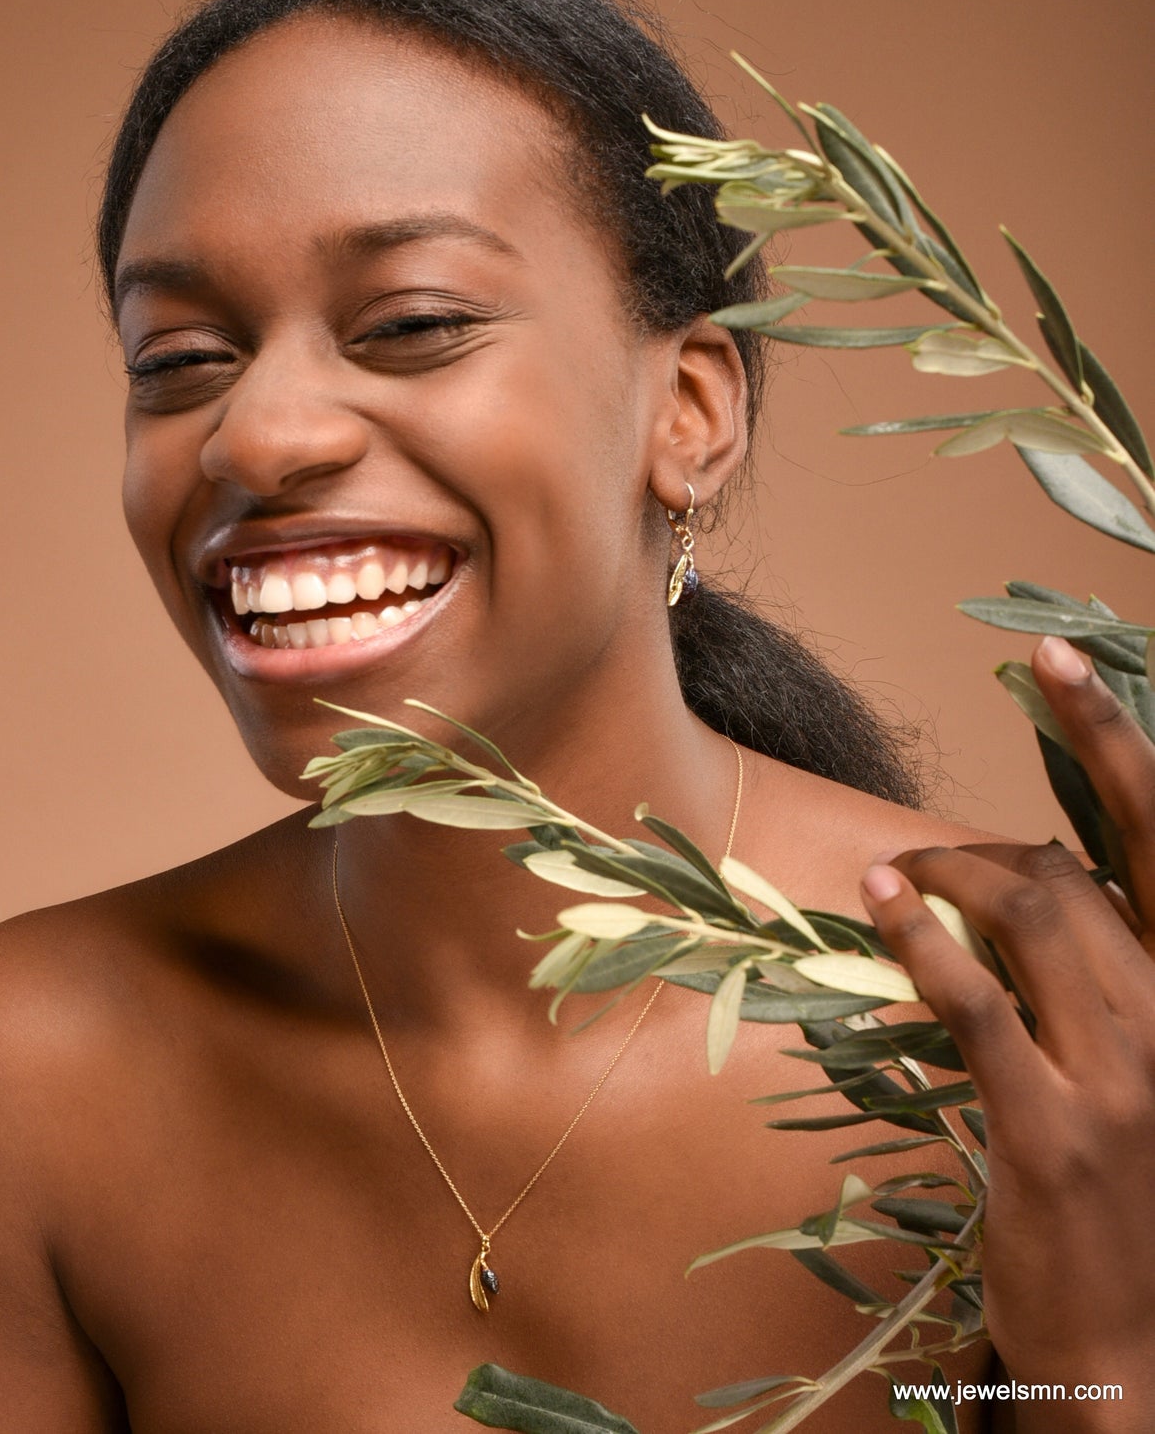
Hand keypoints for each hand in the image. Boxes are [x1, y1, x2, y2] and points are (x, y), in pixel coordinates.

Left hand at [860, 636, 1154, 1424]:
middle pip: (1078, 872)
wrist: (1143, 1352)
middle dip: (991, 846)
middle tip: (932, 856)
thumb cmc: (1136, 1199)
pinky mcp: (1055, 1126)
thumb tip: (1026, 882)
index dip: (1113, 736)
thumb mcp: (1138, 1068)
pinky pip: (976, 998)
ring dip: (948, 879)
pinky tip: (881, 906)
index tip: (1051, 657)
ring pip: (1032, 916)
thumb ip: (1098, 973)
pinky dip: (920, 941)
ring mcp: (1129, 1075)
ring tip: (895, 879)